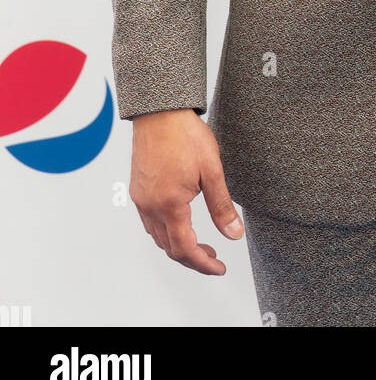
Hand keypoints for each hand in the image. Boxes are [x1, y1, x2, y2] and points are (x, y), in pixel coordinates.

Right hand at [129, 108, 243, 273]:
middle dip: (193, 258)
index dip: (203, 264)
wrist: (160, 111)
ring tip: (200, 241)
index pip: (185, 249)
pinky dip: (166, 230)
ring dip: (178, 245)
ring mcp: (141, 198)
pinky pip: (148, 221)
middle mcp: (150, 206)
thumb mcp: (211, 170)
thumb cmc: (184, 135)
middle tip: (214, 256)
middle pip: (169, 248)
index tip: (219, 268)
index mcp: (170, 204)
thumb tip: (234, 234)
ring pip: (157, 236)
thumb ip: (222, 206)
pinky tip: (180, 221)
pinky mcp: (137, 189)